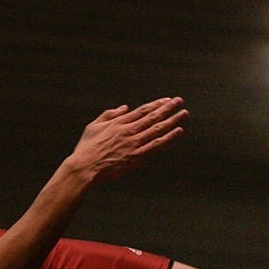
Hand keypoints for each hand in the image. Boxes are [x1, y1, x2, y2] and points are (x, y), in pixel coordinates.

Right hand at [70, 96, 186, 181]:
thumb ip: (109, 115)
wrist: (84, 167)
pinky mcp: (136, 157)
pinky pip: (156, 145)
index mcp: (118, 123)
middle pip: (152, 117)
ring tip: (183, 113)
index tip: (167, 100)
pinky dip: (168, 137)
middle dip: (167, 108)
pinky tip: (178, 131)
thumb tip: (124, 108)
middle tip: (179, 101)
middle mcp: (128, 131)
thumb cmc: (86, 148)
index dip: (156, 105)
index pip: (142, 111)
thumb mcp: (93, 126)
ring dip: (172, 120)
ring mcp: (133, 144)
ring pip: (157, 129)